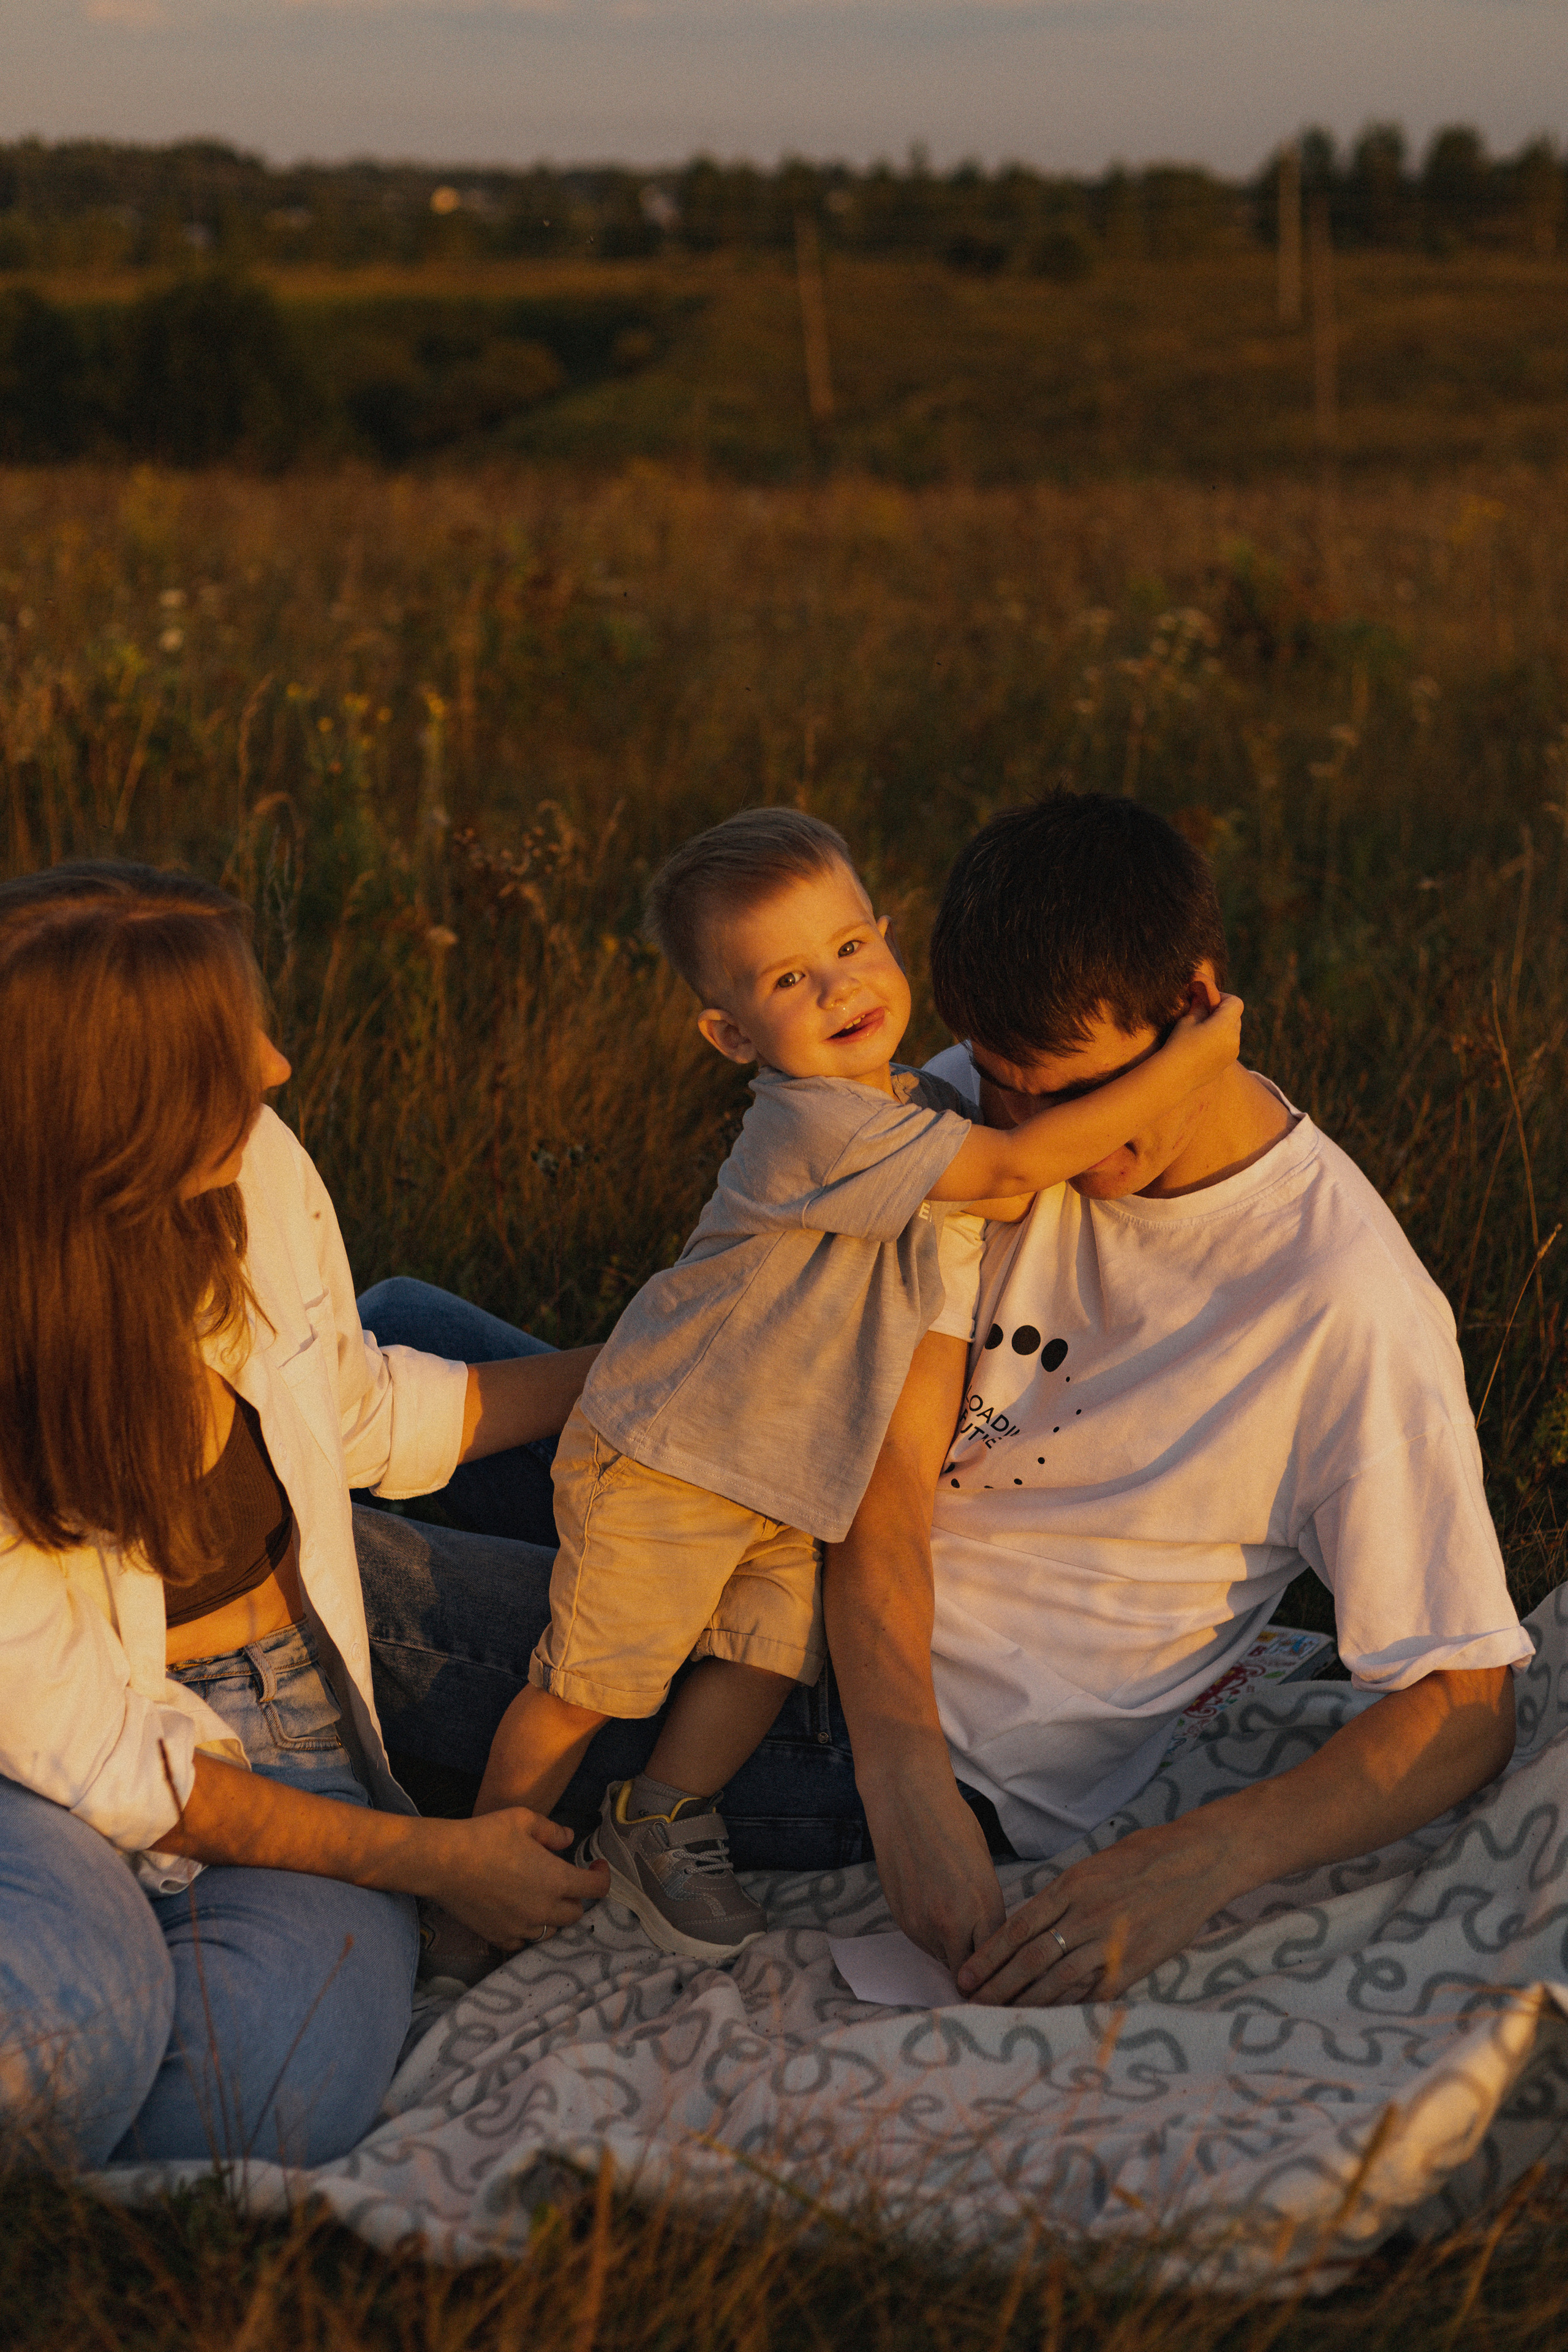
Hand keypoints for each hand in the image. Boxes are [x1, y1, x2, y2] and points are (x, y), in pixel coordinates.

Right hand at [429, 1808, 609, 1949]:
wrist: (444, 1862)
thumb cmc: (486, 1835)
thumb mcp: (524, 1820)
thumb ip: (552, 1831)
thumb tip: (569, 1838)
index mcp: (556, 1880)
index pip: (596, 1889)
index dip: (602, 1876)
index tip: (595, 1865)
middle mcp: (543, 1909)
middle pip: (576, 1914)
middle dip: (576, 1897)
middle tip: (563, 1879)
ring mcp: (521, 1927)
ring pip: (551, 1931)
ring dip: (553, 1915)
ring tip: (540, 1897)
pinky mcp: (499, 1936)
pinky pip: (523, 1941)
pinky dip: (526, 1929)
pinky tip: (517, 1912)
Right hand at [860, 1752, 1006, 1976]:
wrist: (906, 1803)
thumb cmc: (952, 1824)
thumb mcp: (984, 1867)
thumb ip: (987, 1909)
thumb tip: (990, 1939)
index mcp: (984, 1906)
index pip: (998, 1960)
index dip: (1002, 1970)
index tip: (1006, 1977)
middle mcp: (953, 1923)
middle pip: (970, 1972)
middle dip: (978, 1972)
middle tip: (984, 1968)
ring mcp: (923, 1925)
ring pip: (945, 1960)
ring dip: (953, 1953)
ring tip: (957, 1926)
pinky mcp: (901, 1921)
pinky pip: (924, 1944)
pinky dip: (932, 1938)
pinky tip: (935, 1912)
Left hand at [955, 1812, 1238, 2006]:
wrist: (1197, 1862)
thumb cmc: (1143, 1856)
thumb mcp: (1092, 1865)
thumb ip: (1062, 1896)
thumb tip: (1030, 1925)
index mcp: (1071, 1886)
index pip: (1017, 1928)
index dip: (989, 1956)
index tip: (967, 1975)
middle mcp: (1085, 1915)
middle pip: (1030, 1959)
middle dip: (998, 1985)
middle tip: (974, 2003)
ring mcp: (1111, 1942)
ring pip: (1058, 1980)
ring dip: (1026, 2001)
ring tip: (1002, 2016)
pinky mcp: (1136, 1963)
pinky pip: (1096, 1992)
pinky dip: (1071, 2007)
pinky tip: (1052, 2019)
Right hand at [1164, 988, 1243, 1089]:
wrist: (1175, 1075)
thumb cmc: (1179, 1044)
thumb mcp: (1188, 1020)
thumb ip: (1200, 1005)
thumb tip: (1204, 994)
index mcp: (1225, 1025)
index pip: (1236, 1003)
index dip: (1224, 998)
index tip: (1208, 1001)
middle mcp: (1234, 1039)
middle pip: (1236, 1017)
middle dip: (1223, 1013)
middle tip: (1204, 1015)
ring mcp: (1232, 1052)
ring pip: (1233, 1032)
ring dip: (1222, 1028)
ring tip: (1202, 1033)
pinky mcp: (1227, 1063)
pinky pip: (1229, 1046)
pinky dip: (1220, 1041)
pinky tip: (1202, 1047)